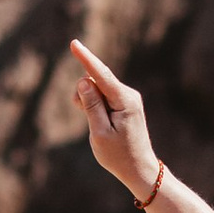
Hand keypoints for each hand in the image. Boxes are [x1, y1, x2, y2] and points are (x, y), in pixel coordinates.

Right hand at [67, 36, 158, 197]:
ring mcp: (127, 98)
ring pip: (96, 88)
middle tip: (84, 116)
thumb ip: (91, 105)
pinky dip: (94, 105)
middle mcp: (128, 94)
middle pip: (95, 81)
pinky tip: (99, 122)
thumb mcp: (100, 133)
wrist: (139, 169)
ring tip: (95, 125)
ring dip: (87, 102)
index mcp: (124, 101)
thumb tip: (84, 80)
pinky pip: (102, 95)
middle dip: (83, 94)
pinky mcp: (123, 103)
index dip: (85, 58)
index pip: (100, 75)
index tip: (74, 43)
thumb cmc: (119, 155)